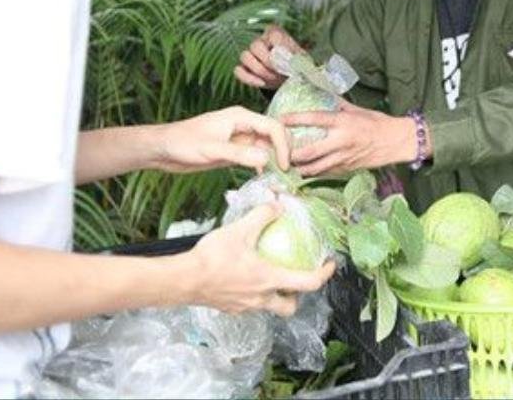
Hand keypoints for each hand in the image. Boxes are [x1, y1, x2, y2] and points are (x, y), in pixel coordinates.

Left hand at [153, 106, 290, 172]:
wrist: (163, 149)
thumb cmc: (182, 143)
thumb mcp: (211, 149)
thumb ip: (239, 154)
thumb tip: (266, 159)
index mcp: (241, 117)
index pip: (273, 127)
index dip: (283, 145)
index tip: (284, 165)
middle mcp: (244, 125)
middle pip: (275, 134)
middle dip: (284, 151)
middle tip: (288, 172)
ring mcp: (240, 138)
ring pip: (267, 146)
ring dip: (275, 159)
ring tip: (280, 177)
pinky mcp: (235, 150)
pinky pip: (256, 156)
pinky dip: (264, 165)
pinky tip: (264, 177)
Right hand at [182, 204, 334, 315]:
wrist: (182, 280)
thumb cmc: (212, 258)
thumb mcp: (240, 229)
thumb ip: (262, 215)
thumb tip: (277, 204)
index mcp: (269, 280)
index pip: (308, 283)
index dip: (324, 275)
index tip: (330, 265)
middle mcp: (260, 299)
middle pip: (289, 306)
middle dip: (298, 296)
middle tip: (297, 278)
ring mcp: (244, 307)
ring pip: (269, 307)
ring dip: (275, 296)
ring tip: (272, 277)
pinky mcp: (230, 308)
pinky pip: (250, 305)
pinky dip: (255, 294)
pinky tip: (246, 278)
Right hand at [234, 25, 304, 89]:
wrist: (289, 78)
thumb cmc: (295, 65)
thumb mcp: (301, 60)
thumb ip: (295, 58)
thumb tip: (288, 60)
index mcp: (276, 34)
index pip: (273, 35)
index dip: (279, 50)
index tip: (287, 62)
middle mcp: (260, 40)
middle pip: (255, 46)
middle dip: (267, 62)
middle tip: (279, 72)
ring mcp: (250, 53)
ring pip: (244, 56)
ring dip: (259, 70)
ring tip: (273, 79)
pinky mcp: (244, 68)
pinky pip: (238, 70)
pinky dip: (249, 78)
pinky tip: (262, 83)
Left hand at [282, 100, 417, 175]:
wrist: (397, 141)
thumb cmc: (378, 123)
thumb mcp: (357, 110)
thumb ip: (338, 105)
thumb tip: (323, 95)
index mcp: (343, 122)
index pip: (315, 119)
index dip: (295, 119)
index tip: (281, 119)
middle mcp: (341, 141)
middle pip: (309, 152)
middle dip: (291, 153)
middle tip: (280, 151)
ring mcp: (344, 157)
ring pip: (315, 168)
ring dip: (299, 167)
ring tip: (288, 165)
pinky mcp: (347, 169)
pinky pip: (326, 173)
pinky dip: (314, 173)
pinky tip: (305, 171)